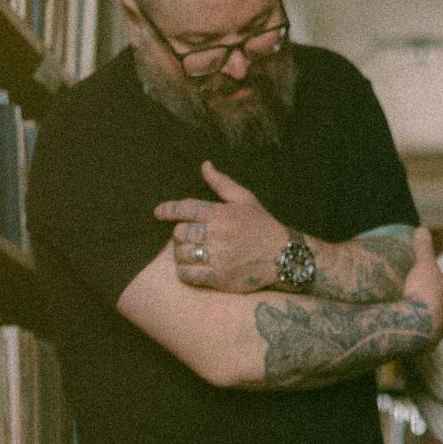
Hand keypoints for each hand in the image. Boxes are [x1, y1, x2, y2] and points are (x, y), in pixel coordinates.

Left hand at [156, 162, 288, 290]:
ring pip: (182, 255)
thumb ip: (221, 183)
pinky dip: (185, 271)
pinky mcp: (220, 278)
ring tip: (190, 252)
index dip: (168, 210)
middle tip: (187, 236)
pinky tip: (191, 268)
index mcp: (221, 213)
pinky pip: (189, 275)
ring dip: (181, 253)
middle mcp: (218, 235)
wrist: (284, 256)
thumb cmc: (261, 225)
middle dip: (180, 234)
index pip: (186, 209)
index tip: (158, 212)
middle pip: (180, 233)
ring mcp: (218, 258)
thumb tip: (204, 165)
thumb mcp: (245, 199)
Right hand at [402, 227, 442, 344]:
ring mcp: (439, 328)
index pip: (441, 281)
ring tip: (404, 313)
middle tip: (409, 294)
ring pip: (430, 318)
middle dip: (426, 298)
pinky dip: (413, 329)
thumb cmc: (422, 293)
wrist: (417, 327)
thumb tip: (421, 229)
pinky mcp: (428, 343)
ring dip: (420, 316)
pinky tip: (404, 328)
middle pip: (437, 301)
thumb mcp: (422, 265)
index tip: (416, 277)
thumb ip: (423, 248)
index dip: (429, 278)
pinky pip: (420, 333)